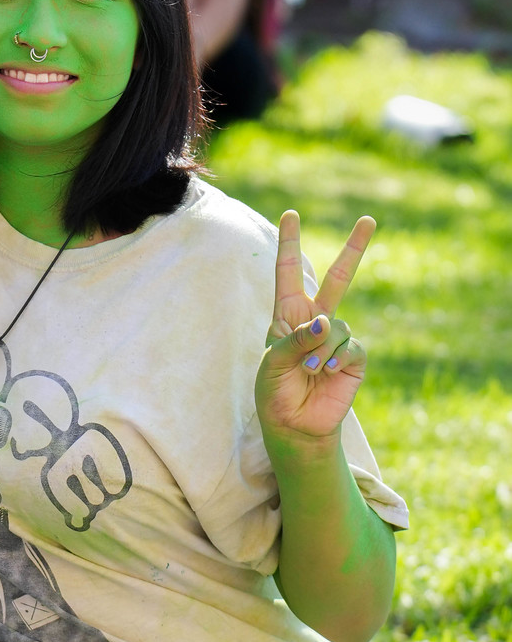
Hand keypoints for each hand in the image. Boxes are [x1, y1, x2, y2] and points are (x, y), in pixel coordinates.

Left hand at [256, 210, 374, 448]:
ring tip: (310, 371)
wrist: (294, 426)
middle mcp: (315, 321)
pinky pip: (349, 346)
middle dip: (354, 250)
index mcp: (288, 316)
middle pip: (337, 278)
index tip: (290, 214)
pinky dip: (336, 358)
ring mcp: (337, 338)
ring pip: (336, 325)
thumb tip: (326, 322)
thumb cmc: (275, 393)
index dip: (290, 244)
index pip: (289, 273)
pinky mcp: (354, 358)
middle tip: (369, 220)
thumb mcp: (273, 364)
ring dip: (321, 347)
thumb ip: (295, 340)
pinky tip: (327, 373)